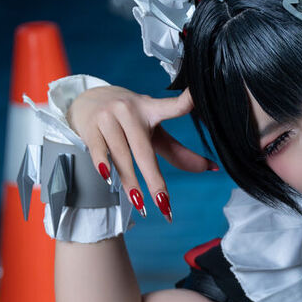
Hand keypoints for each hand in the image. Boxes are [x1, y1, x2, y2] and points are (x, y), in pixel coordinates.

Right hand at [67, 86, 215, 218]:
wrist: (88, 100)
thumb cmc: (128, 120)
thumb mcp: (153, 131)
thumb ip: (178, 151)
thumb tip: (212, 168)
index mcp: (150, 109)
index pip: (171, 107)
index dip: (185, 101)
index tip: (196, 96)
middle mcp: (129, 111)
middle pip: (144, 151)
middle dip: (154, 180)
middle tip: (164, 204)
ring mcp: (108, 118)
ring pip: (121, 157)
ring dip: (130, 183)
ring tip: (140, 205)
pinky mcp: (90, 128)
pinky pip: (99, 151)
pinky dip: (104, 166)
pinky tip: (109, 180)